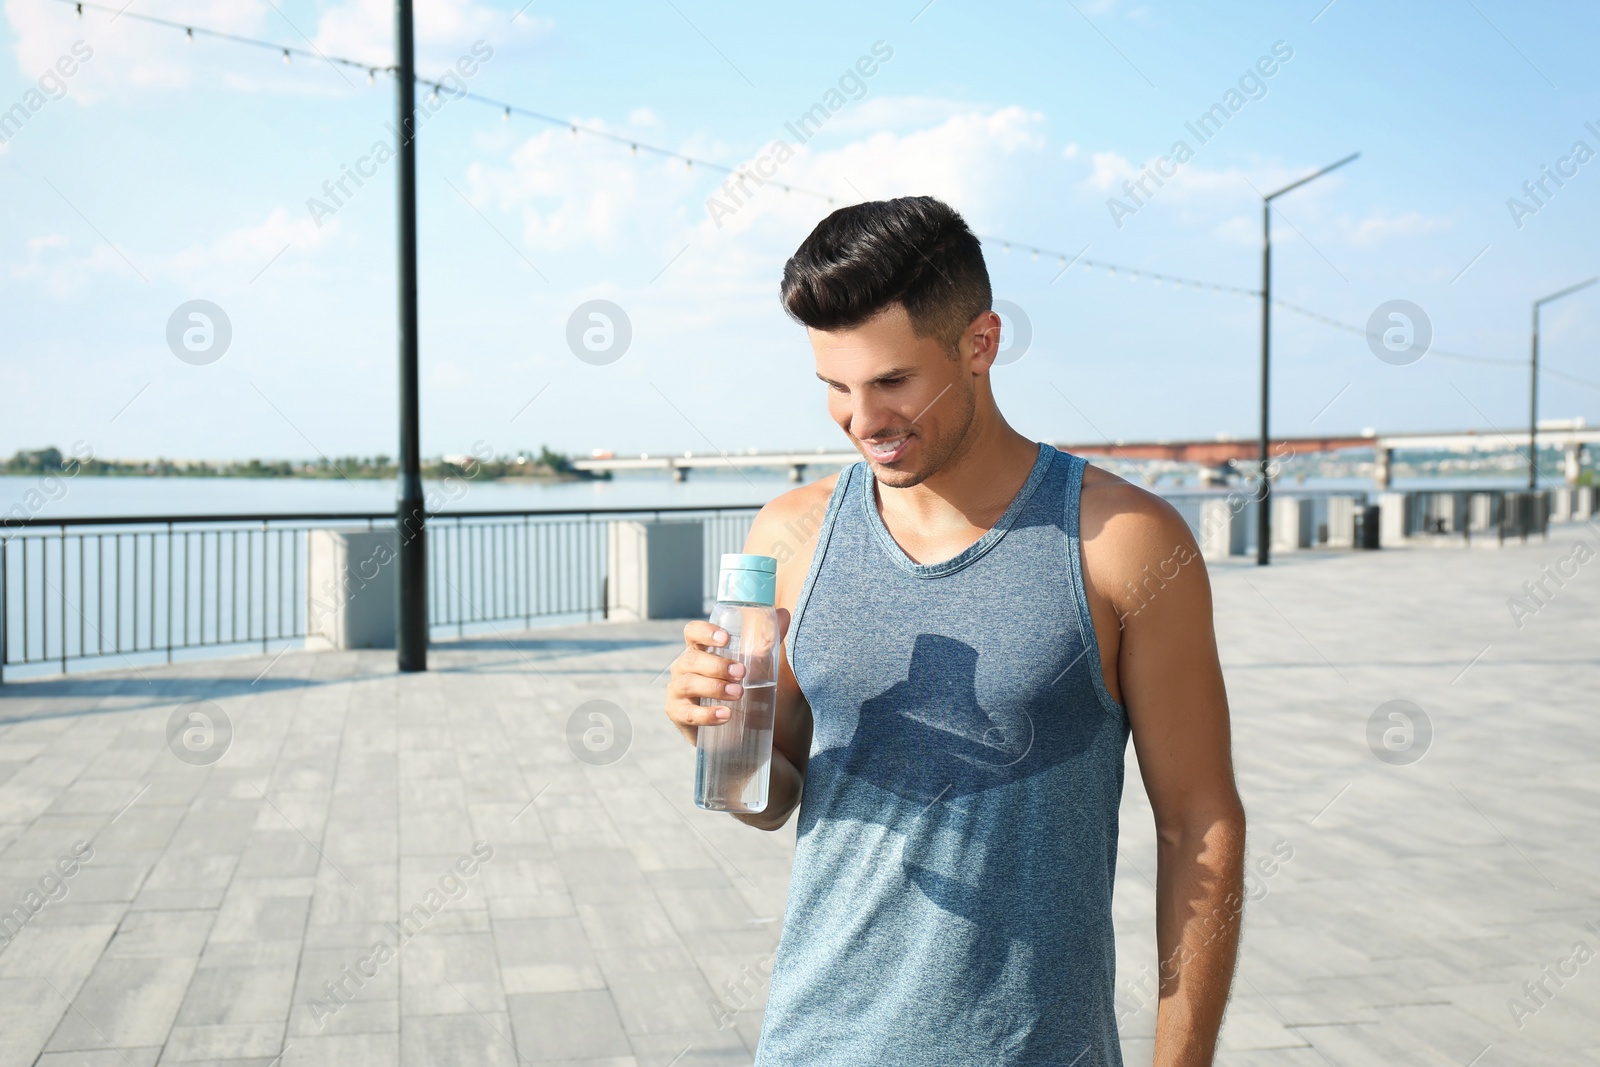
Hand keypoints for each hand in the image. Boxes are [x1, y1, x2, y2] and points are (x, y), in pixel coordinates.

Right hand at [664, 611, 788, 744]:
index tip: (725, 638)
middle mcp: (683, 667)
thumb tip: (783, 614)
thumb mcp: (752, 664)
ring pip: (688, 684)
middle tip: (742, 673)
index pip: (692, 632)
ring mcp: (677, 691)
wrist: (731, 729)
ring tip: (738, 693)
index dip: (705, 632)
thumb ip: (766, 641)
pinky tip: (726, 714)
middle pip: (692, 659)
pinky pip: (688, 713)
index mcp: (699, 650)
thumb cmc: (736, 686)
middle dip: (717, 665)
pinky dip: (707, 714)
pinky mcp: (677, 714)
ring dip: (714, 687)